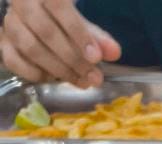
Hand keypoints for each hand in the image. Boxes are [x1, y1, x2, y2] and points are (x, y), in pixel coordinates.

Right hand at [0, 0, 120, 86]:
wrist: (34, 15)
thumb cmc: (61, 18)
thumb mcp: (80, 22)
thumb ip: (96, 36)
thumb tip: (114, 52)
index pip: (58, 5)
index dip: (78, 32)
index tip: (96, 57)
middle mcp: (21, 4)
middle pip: (45, 31)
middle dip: (73, 58)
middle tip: (95, 77)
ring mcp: (10, 23)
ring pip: (31, 48)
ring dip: (59, 69)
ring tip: (82, 81)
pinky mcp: (3, 42)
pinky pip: (15, 61)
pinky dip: (36, 74)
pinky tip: (56, 79)